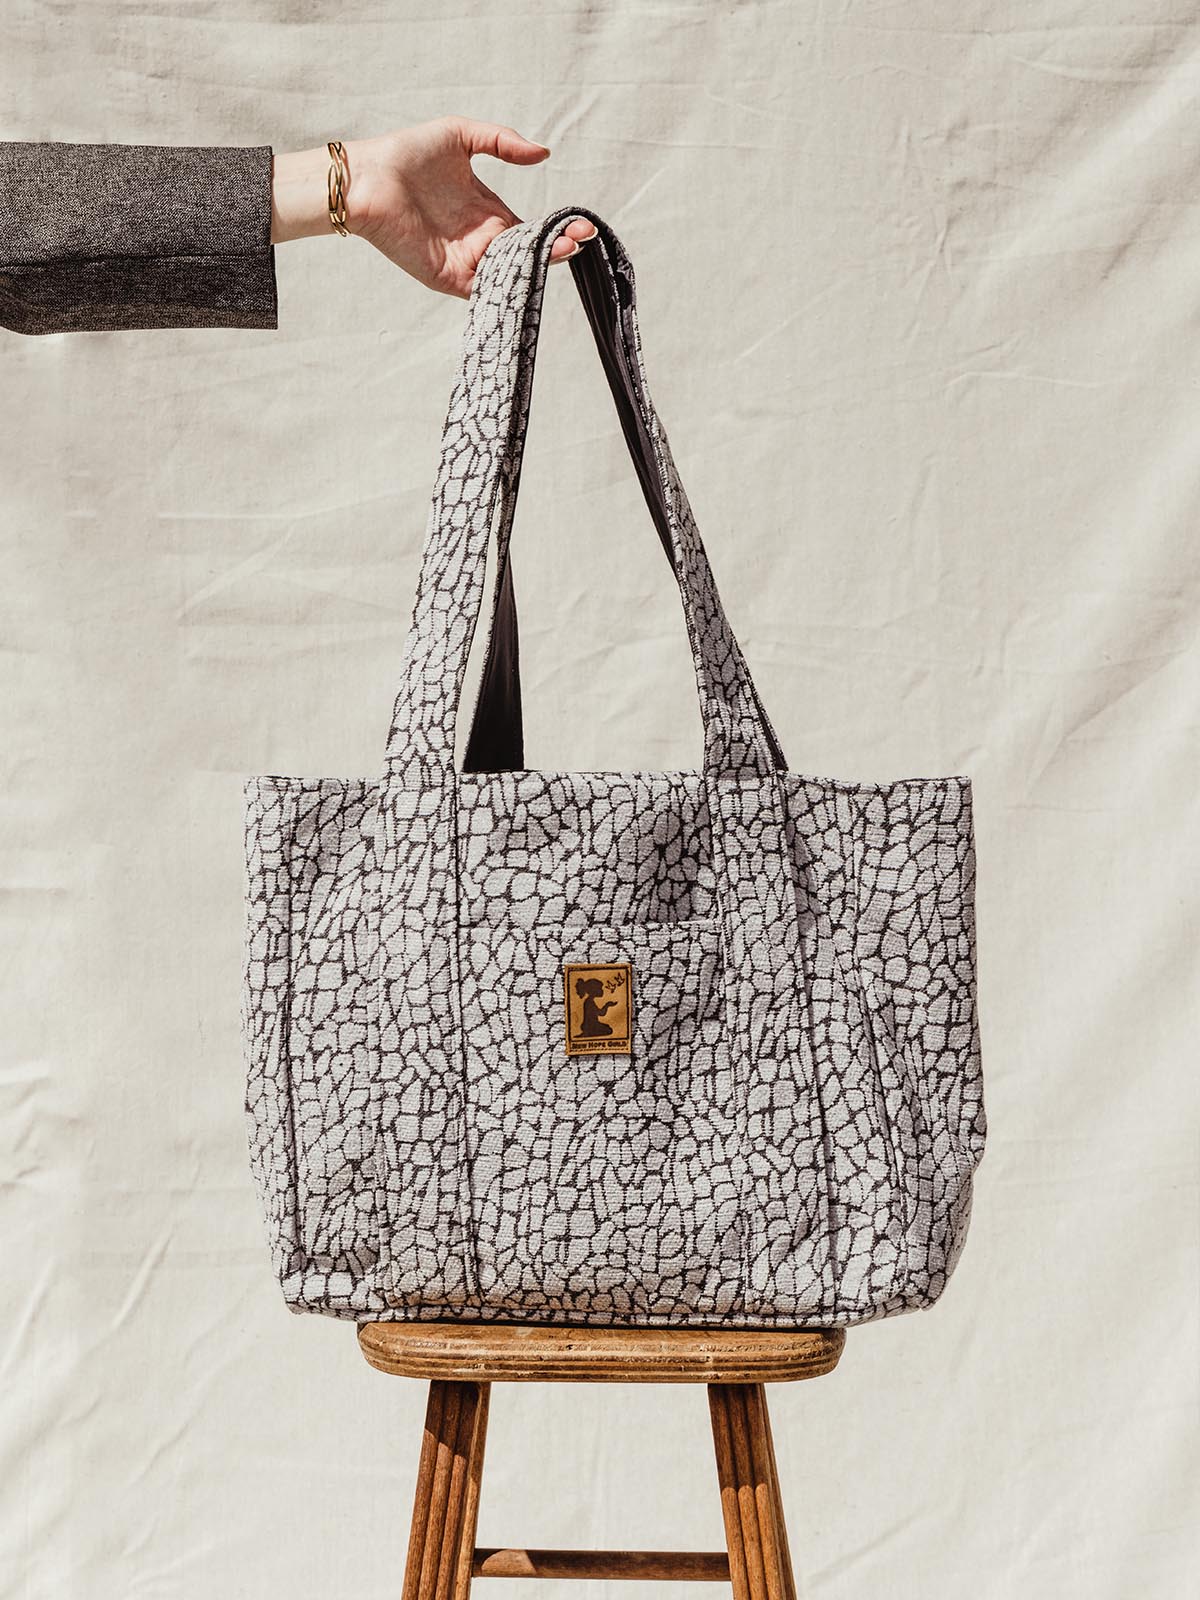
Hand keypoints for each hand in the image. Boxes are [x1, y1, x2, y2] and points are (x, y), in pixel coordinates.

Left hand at [270, 117, 597, 297]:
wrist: (367, 178)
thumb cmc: (407, 154)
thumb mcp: (461, 136)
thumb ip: (502, 142)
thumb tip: (543, 154)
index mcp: (488, 212)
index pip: (531, 230)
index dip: (556, 230)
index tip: (580, 225)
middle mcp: (480, 240)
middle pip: (528, 254)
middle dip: (556, 250)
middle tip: (577, 240)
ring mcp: (466, 262)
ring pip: (511, 273)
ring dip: (538, 267)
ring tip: (562, 252)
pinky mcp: (449, 278)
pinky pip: (485, 289)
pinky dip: (508, 285)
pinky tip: (530, 273)